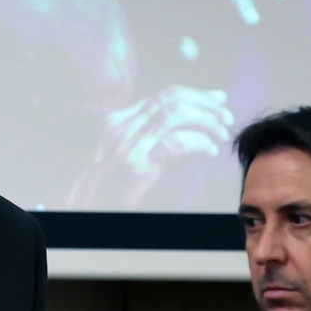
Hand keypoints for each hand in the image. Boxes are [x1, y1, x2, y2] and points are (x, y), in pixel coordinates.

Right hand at [66, 85, 233, 208]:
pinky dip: (200, 143)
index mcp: (120, 122)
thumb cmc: (107, 189)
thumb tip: (192, 126)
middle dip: (206, 104)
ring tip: (220, 134)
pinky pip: (177, 143)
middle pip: (172, 99)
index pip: (164, 95)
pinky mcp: (137, 165)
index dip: (197, 94)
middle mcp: (122, 127)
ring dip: (206, 121)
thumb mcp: (125, 155)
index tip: (219, 100)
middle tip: (226, 118)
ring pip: (176, 114)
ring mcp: (127, 145)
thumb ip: (150, 138)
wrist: (84, 215)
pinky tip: (210, 151)